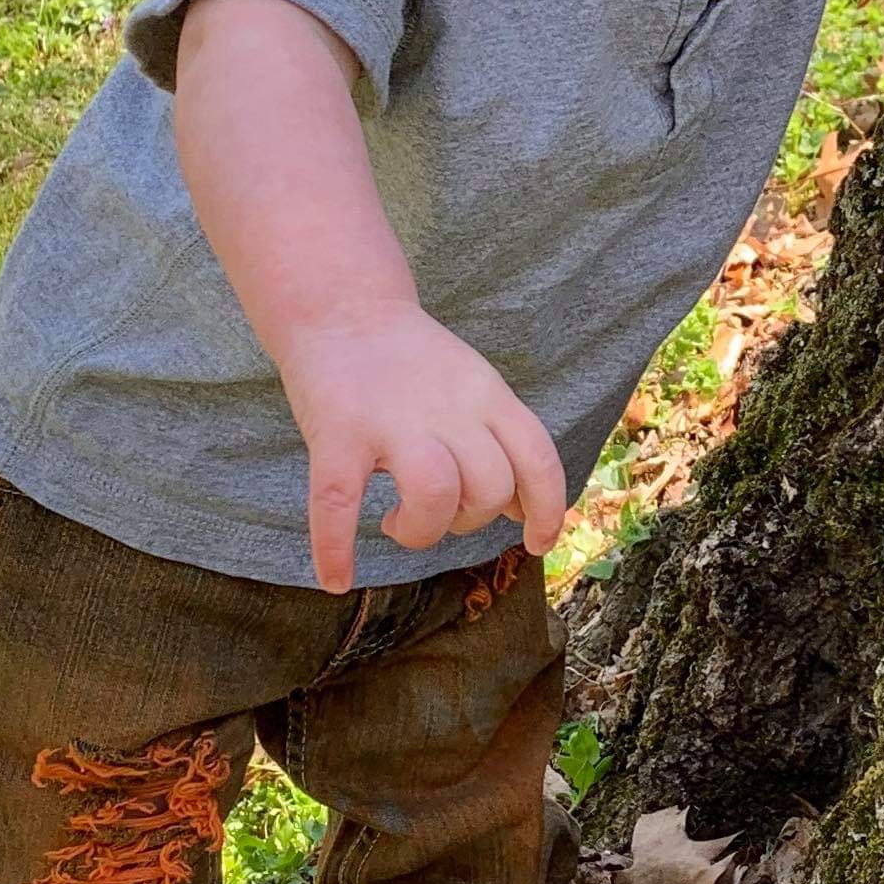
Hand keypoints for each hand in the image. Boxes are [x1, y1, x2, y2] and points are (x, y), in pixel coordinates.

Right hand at [275, 301, 567, 595]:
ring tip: (400, 523)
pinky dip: (335, 548)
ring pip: (434, 496)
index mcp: (486, 396)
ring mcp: (391, 421)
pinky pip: (338, 502)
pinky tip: (336, 577)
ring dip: (422, 531)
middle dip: (469, 521)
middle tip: (436, 512)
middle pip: (489, 487)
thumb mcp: (474, 385)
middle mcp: (447, 409)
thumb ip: (500, 439)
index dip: (548, 509)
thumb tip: (524, 510)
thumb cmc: (411, 362)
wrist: (343, 306)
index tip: (536, 542)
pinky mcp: (337, 433)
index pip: (538, 457)